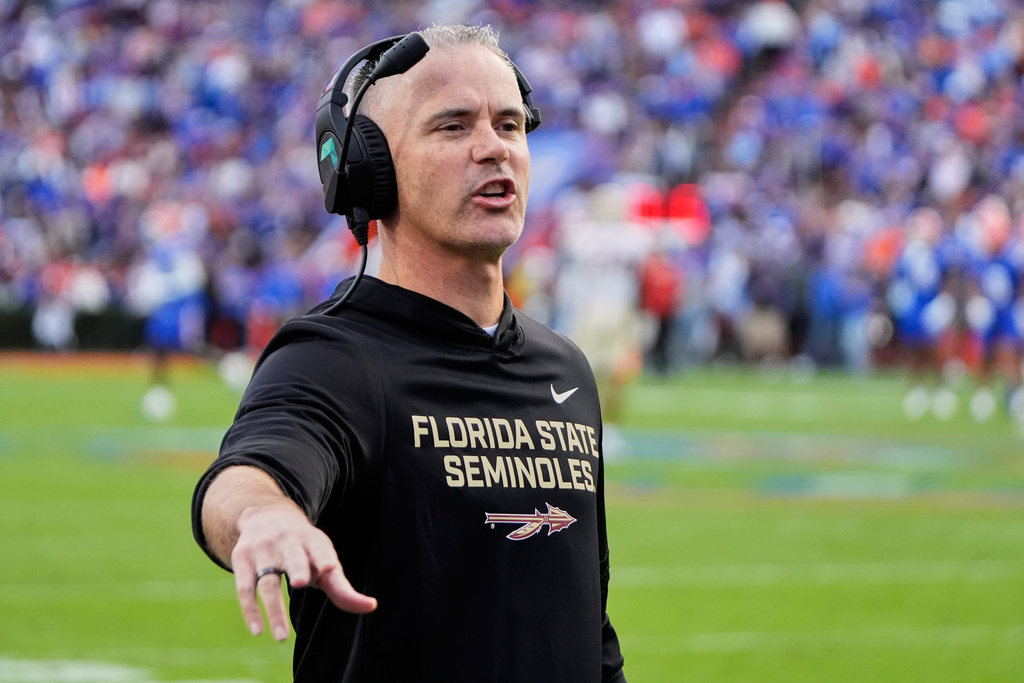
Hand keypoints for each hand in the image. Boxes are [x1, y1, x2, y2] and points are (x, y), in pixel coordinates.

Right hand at [230, 503, 376, 640]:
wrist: (266, 516)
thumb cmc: (304, 550)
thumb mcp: (323, 562)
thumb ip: (343, 588)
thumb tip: (371, 607)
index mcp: (312, 541)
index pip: (320, 548)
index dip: (324, 557)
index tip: (329, 568)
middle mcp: (287, 542)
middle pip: (293, 557)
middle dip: (298, 567)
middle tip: (301, 582)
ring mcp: (263, 550)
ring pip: (267, 581)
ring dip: (274, 609)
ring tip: (282, 637)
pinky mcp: (242, 559)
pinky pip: (245, 588)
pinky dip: (250, 610)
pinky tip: (258, 630)